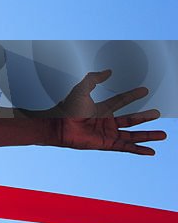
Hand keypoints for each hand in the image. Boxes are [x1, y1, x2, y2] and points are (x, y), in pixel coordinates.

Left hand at [49, 69, 166, 154]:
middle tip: (158, 113)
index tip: (144, 89)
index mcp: (101, 109)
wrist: (59, 125)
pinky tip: (151, 151)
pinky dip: (138, 150)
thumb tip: (108, 71)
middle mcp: (106, 121)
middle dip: (145, 117)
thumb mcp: (82, 89)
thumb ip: (94, 78)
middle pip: (130, 119)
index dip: (133, 95)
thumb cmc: (67, 108)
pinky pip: (126, 147)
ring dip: (147, 135)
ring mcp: (107, 133)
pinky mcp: (107, 144)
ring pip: (132, 135)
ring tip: (163, 135)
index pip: (121, 101)